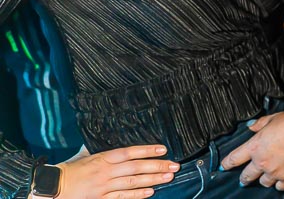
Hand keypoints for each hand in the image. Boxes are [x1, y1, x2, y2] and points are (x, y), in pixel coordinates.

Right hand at [52, 144, 178, 198]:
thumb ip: (106, 154)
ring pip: (132, 182)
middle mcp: (105, 171)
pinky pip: (122, 197)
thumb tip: (122, 147)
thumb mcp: (87, 156)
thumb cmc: (70, 169)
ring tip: (168, 177)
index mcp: (103, 157)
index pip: (130, 152)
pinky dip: (137, 194)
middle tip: (174, 165)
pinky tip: (150, 192)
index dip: (147, 150)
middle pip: (136, 167)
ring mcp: (104, 187)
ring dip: (152, 179)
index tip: (163, 150)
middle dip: (157, 166)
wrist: (52, 187)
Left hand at [220, 111, 283, 189]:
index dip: (227, 163)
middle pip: (246, 176)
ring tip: (267, 176)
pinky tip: (280, 180)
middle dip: (243, 178)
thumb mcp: (275, 118)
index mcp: (255, 147)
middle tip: (243, 179)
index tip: (223, 166)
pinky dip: (279, 184)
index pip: (234, 158)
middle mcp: (262, 162)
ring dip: (264, 179)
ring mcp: (275, 172)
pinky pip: (280, 186)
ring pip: (264, 182)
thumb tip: (251, 126)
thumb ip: (261, 123)